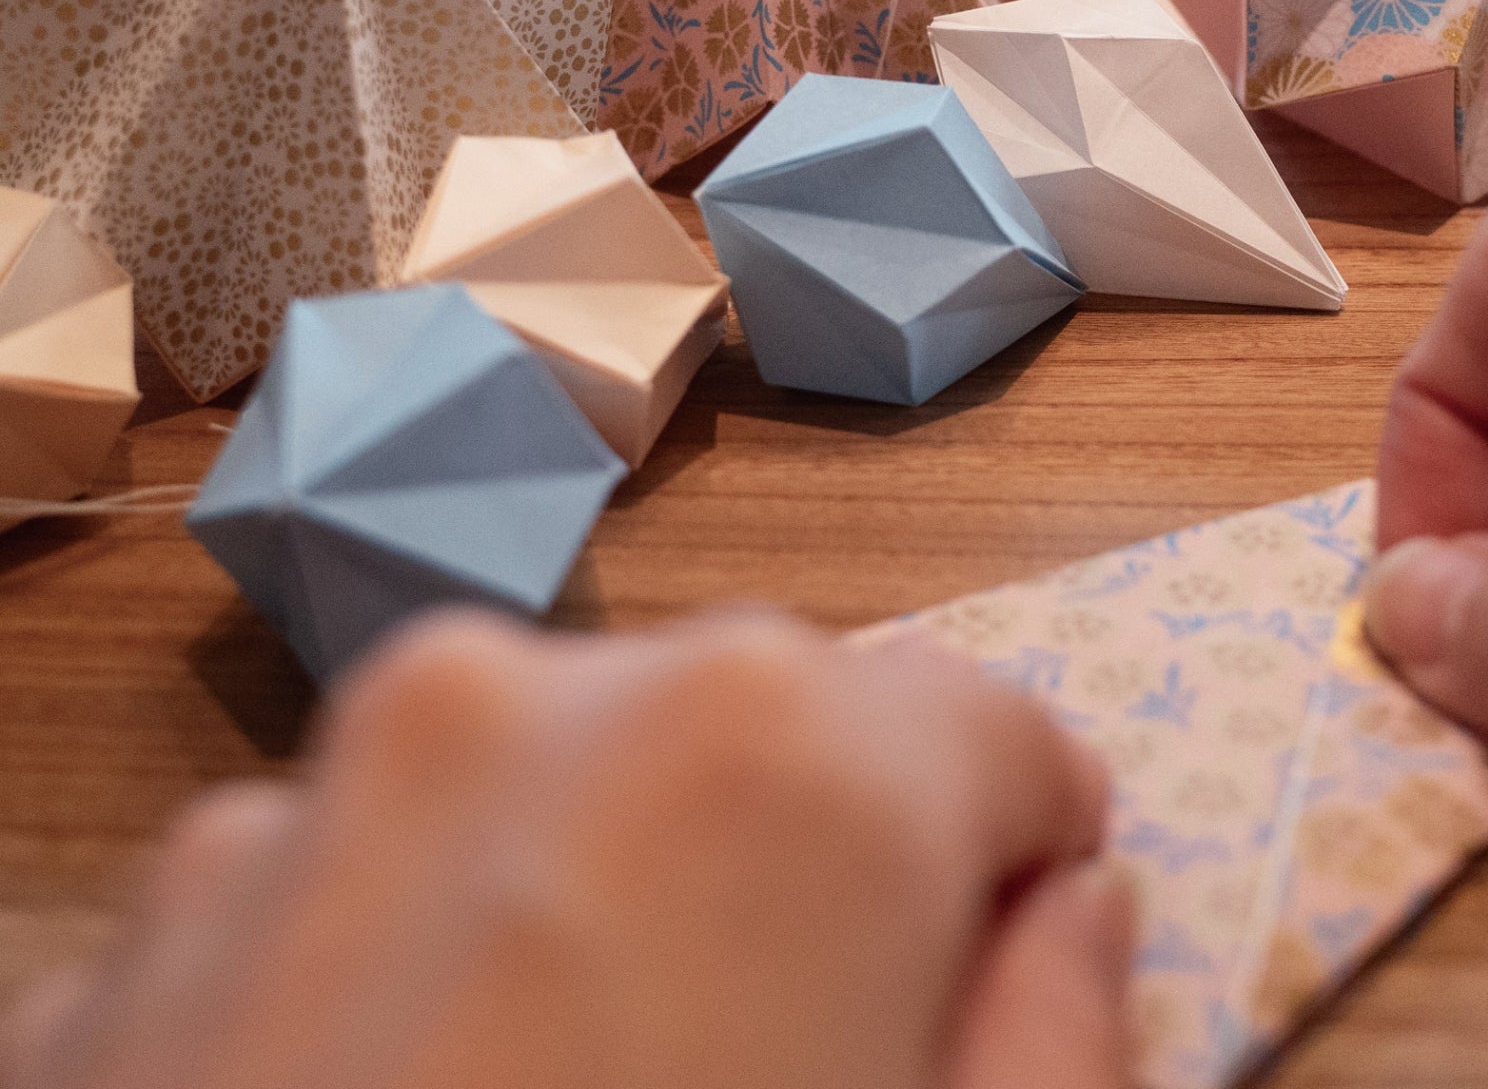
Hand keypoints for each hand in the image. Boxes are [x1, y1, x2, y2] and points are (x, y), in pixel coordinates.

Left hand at [0, 611, 1131, 1088]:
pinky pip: (356, 890)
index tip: (1004, 970)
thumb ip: (1061, 1037)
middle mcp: (534, 703)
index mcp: (773, 754)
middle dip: (811, 870)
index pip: (988, 732)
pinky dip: (411, 979)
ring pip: (549, 792)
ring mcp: (309, 803)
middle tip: (789, 1069)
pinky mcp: (148, 927)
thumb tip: (1070, 913)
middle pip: (758, 738)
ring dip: (602, 906)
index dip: (1023, 861)